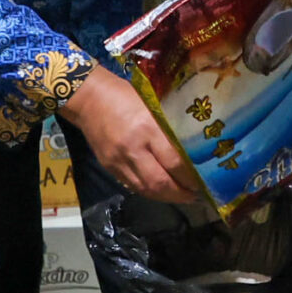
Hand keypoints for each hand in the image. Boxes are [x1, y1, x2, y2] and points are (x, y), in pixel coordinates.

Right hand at [60, 69, 193, 202]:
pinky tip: (161, 190)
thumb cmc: (126, 95)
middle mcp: (133, 148)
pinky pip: (133, 186)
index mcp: (147, 128)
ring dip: (166, 197)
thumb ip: (167, 128)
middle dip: (180, 193)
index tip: (204, 181)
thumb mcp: (152, 105)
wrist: (88, 97)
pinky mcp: (109, 167)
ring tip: (182, 196)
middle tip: (195, 195)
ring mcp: (118, 160)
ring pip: (146, 189)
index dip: (190, 176)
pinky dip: (150, 191)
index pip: (174, 161)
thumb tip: (191, 149)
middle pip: (160, 182)